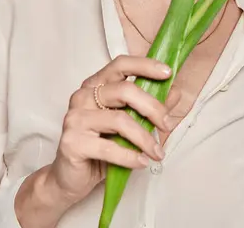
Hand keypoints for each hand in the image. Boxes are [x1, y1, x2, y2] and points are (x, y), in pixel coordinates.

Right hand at [46, 55, 178, 205]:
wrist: (69, 179)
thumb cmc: (99, 148)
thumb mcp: (128, 125)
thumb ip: (148, 108)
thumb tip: (174, 92)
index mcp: (96, 85)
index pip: (121, 64)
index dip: (145, 66)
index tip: (168, 73)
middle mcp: (83, 96)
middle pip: (125, 91)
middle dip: (153, 108)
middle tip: (168, 124)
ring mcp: (75, 118)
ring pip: (120, 120)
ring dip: (145, 138)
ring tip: (157, 153)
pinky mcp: (72, 141)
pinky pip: (109, 147)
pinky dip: (130, 156)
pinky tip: (141, 162)